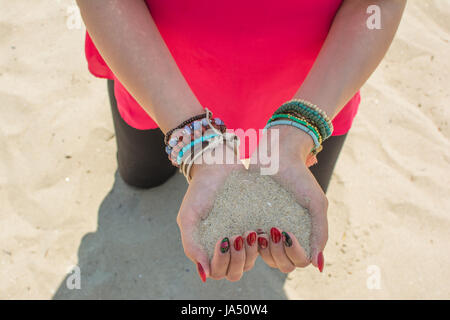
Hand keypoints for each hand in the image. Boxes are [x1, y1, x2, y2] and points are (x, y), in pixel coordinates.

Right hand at [176, 145, 258, 281]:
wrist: (219, 165)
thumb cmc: (200, 190)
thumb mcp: (189, 216)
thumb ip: (191, 244)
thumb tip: (205, 274)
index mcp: (207, 248)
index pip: (217, 272)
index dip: (221, 263)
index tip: (222, 240)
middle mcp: (225, 248)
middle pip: (235, 273)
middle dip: (237, 259)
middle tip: (236, 236)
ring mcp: (242, 239)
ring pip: (251, 263)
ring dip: (251, 253)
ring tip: (249, 232)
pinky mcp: (257, 227)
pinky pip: (264, 246)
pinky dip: (264, 243)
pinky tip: (262, 229)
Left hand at [251, 126, 327, 272]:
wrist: (277, 155)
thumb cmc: (300, 178)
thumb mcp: (316, 204)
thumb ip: (320, 232)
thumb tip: (318, 266)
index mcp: (300, 234)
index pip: (299, 262)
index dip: (295, 254)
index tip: (289, 234)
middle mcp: (283, 237)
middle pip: (282, 265)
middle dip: (279, 253)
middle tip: (274, 230)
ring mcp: (265, 231)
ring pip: (265, 260)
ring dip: (264, 251)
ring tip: (261, 232)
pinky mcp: (247, 222)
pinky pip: (248, 244)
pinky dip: (249, 244)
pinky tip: (249, 229)